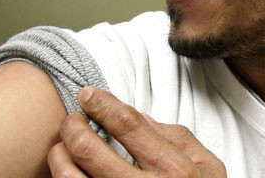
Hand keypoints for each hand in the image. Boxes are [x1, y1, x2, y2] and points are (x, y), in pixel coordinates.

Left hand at [48, 87, 226, 176]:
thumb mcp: (205, 166)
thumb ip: (174, 136)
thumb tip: (137, 115)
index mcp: (173, 170)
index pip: (127, 124)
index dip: (101, 103)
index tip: (88, 95)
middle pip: (88, 149)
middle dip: (72, 125)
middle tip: (73, 118)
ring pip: (69, 176)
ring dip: (59, 154)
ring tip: (64, 145)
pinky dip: (63, 177)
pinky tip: (69, 169)